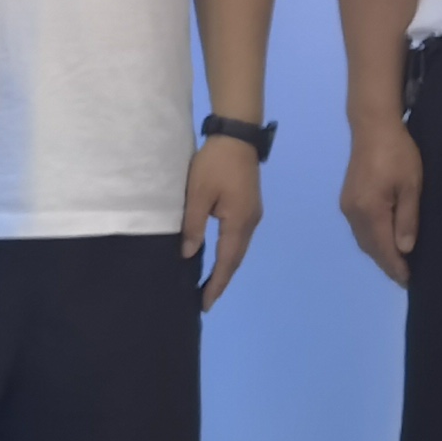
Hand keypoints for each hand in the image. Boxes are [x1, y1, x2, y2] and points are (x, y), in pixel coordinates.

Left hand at [182, 139, 263, 309]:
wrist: (237, 137)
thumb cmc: (215, 164)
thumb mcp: (198, 195)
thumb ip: (194, 226)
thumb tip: (189, 254)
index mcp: (238, 222)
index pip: (227, 261)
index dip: (216, 283)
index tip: (206, 303)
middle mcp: (250, 222)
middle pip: (237, 258)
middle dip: (222, 279)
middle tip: (207, 299)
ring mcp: (253, 214)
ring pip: (239, 248)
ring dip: (227, 266)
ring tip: (212, 283)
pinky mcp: (249, 206)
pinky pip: (240, 237)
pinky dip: (230, 252)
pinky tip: (220, 256)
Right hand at [339, 122, 423, 287]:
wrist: (373, 127)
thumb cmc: (398, 154)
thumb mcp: (411, 185)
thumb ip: (407, 218)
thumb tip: (404, 250)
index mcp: (369, 211)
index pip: (383, 248)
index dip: (395, 267)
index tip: (408, 281)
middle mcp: (353, 213)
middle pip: (370, 247)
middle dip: (386, 264)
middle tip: (405, 277)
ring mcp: (347, 206)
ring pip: (363, 239)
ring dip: (378, 253)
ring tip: (397, 263)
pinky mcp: (348, 199)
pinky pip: (360, 229)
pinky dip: (372, 240)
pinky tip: (384, 241)